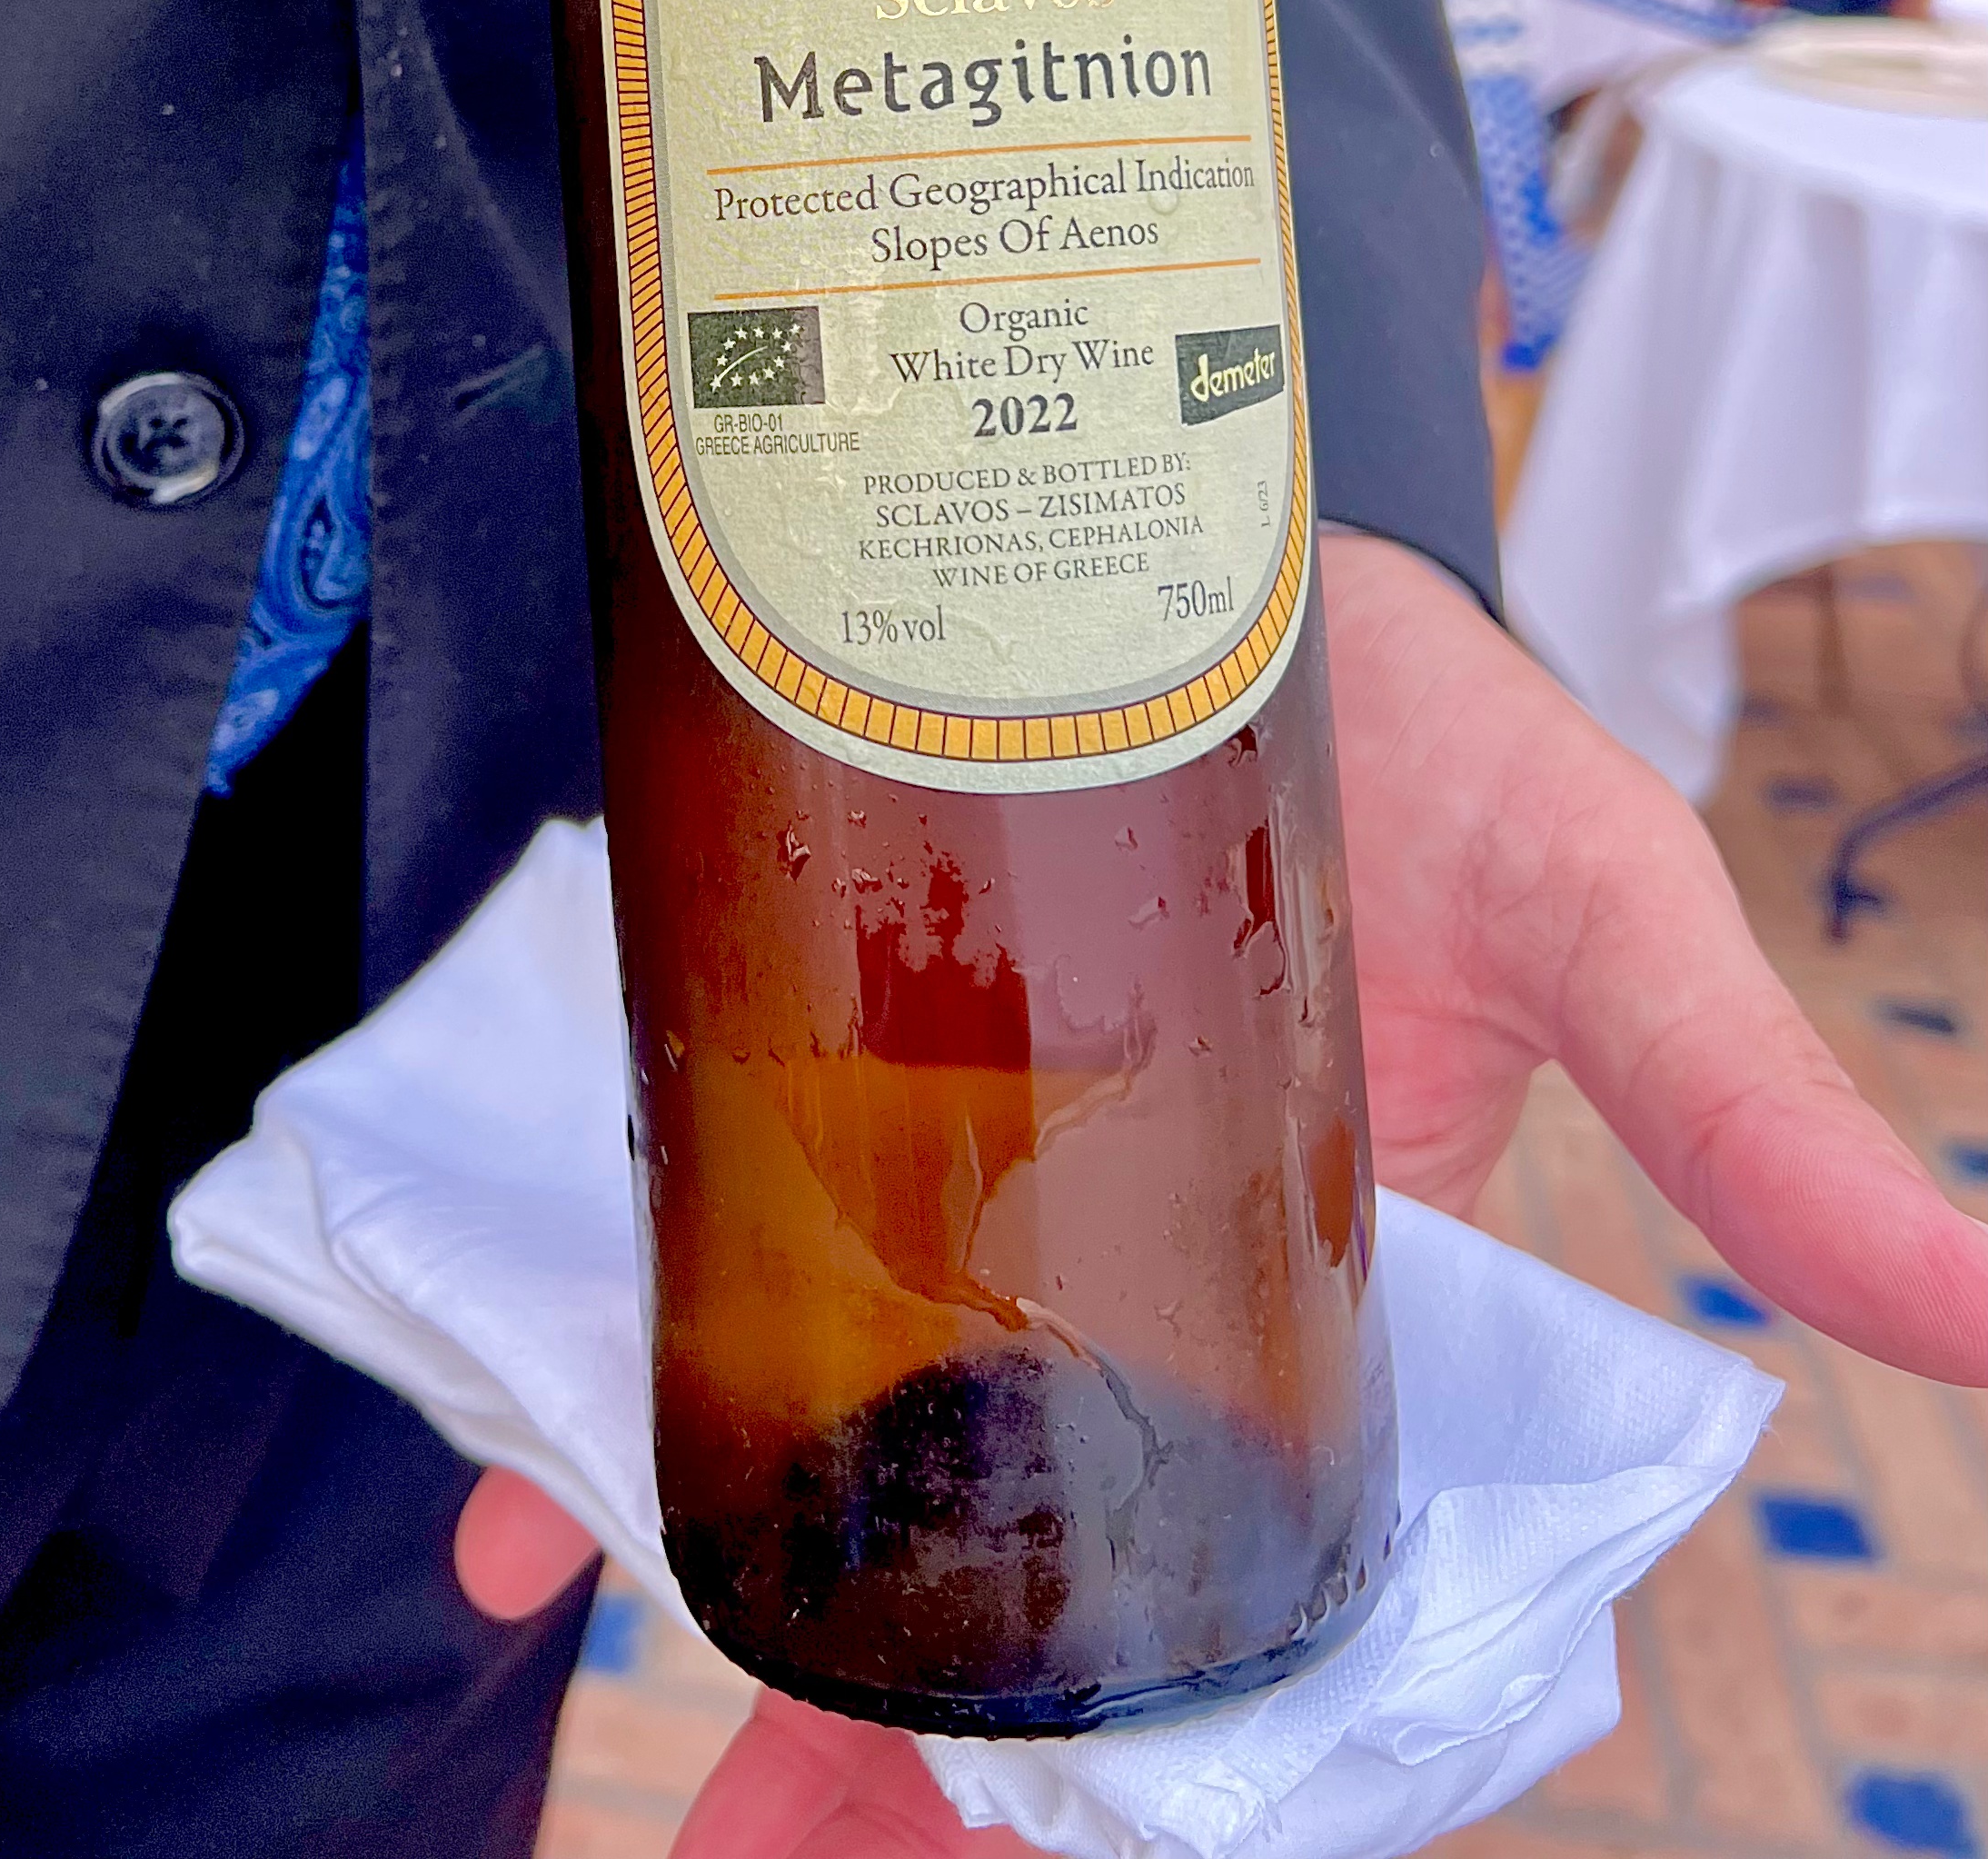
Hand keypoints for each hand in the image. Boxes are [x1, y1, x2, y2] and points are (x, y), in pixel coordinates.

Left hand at [461, 530, 1987, 1856]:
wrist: (1223, 525)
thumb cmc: (1447, 740)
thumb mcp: (1609, 914)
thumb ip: (1749, 1118)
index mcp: (1333, 1334)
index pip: (1252, 1614)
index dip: (1169, 1774)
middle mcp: (1130, 1296)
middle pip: (1019, 1584)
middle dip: (904, 1755)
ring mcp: (966, 1194)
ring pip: (844, 1462)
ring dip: (739, 1609)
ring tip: (619, 1733)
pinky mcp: (831, 1075)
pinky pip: (709, 1269)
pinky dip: (600, 1394)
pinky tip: (511, 1493)